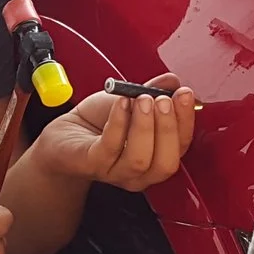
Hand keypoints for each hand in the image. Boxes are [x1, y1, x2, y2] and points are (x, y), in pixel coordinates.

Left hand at [33, 73, 198, 189]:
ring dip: (144, 127)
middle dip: (168, 128)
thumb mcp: (132, 100)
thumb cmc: (100, 122)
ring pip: (139, 160)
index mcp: (157, 156)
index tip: (184, 94)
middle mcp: (140, 172)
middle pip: (165, 163)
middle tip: (162, 100)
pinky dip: (118, 122)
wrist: (66, 133)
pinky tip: (121, 103)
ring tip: (142, 99)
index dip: (186, 120)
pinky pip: (109, 147)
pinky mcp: (92, 164)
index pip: (182, 146)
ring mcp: (116, 172)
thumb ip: (154, 91)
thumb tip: (173, 81)